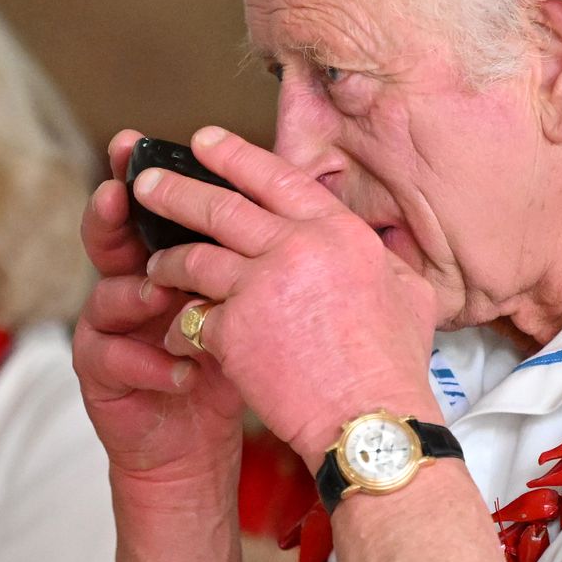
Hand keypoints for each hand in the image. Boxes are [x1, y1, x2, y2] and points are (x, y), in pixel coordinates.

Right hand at [72, 130, 244, 480]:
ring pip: (106, 296)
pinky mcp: (105, 374)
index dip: (153, 179)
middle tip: (120, 192)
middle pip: (114, 239)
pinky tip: (184, 370)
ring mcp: (114, 329)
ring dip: (135, 292)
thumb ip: (256, 257)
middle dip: (114, 213)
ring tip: (162, 292)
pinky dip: (151, 362)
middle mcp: (135, 285)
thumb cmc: (238, 358)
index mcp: (173, 259)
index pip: (158, 212)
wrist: (205, 436)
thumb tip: (294, 204)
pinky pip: (114, 359)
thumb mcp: (254, 301)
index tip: (143, 144)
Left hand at [136, 127, 440, 466]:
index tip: (207, 142)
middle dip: (177, 190)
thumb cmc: (392, 364)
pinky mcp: (232, 327)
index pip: (278, 178)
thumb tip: (382, 245)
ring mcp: (261, 285)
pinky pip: (194, 314)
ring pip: (195, 256)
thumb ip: (387, 259)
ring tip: (155, 263)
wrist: (370, 418)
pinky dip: (186, 320)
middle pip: (222, 206)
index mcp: (340, 232)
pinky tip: (183, 327)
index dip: (237, 156)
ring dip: (169, 259)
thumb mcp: (412, 294)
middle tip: (148, 181)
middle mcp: (298, 247)